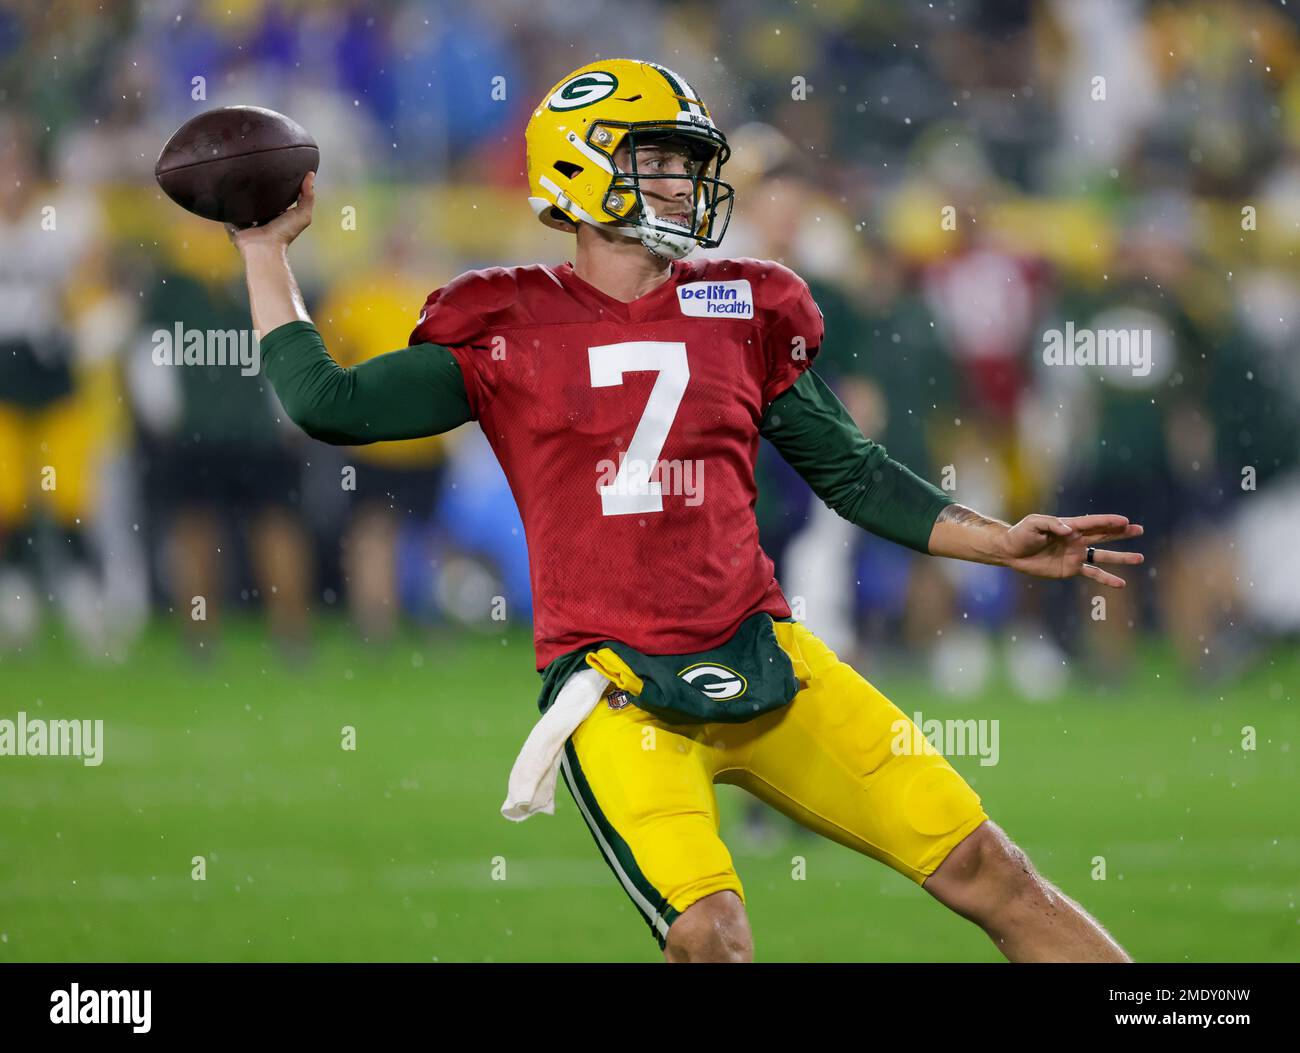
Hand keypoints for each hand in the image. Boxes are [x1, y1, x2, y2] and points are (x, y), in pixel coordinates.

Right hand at [226, 171, 315, 254]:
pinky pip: (227, 206)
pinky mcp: (232, 219)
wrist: (263, 247)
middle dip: (256, 185)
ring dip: (239, 190)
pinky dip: (225, 198)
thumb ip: (308, 197)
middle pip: (257, 196)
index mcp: (276, 214)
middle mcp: (261, 216)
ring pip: (241, 200)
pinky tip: (225, 185)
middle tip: (253, 167)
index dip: (275, 183)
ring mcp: (245, 218)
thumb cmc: (284, 233)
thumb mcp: (303, 215)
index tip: (273, 166)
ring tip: (237, 173)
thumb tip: (310, 175)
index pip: (275, 195)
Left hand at [999, 513, 1143, 587]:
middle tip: (1139, 530)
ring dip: (1121, 557)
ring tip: (1139, 558)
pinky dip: (1107, 578)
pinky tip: (1121, 584)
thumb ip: (1052, 524)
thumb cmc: (1021, 534)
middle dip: (1122, 533)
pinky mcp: (1071, 569)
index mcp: (1070, 526)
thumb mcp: (1034, 524)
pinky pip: (1092, 574)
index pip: (1094, 523)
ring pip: (1103, 556)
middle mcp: (1077, 539)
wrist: (1012, 552)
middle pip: (1104, 535)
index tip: (1125, 521)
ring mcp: (1076, 555)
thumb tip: (1070, 531)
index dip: (1109, 521)